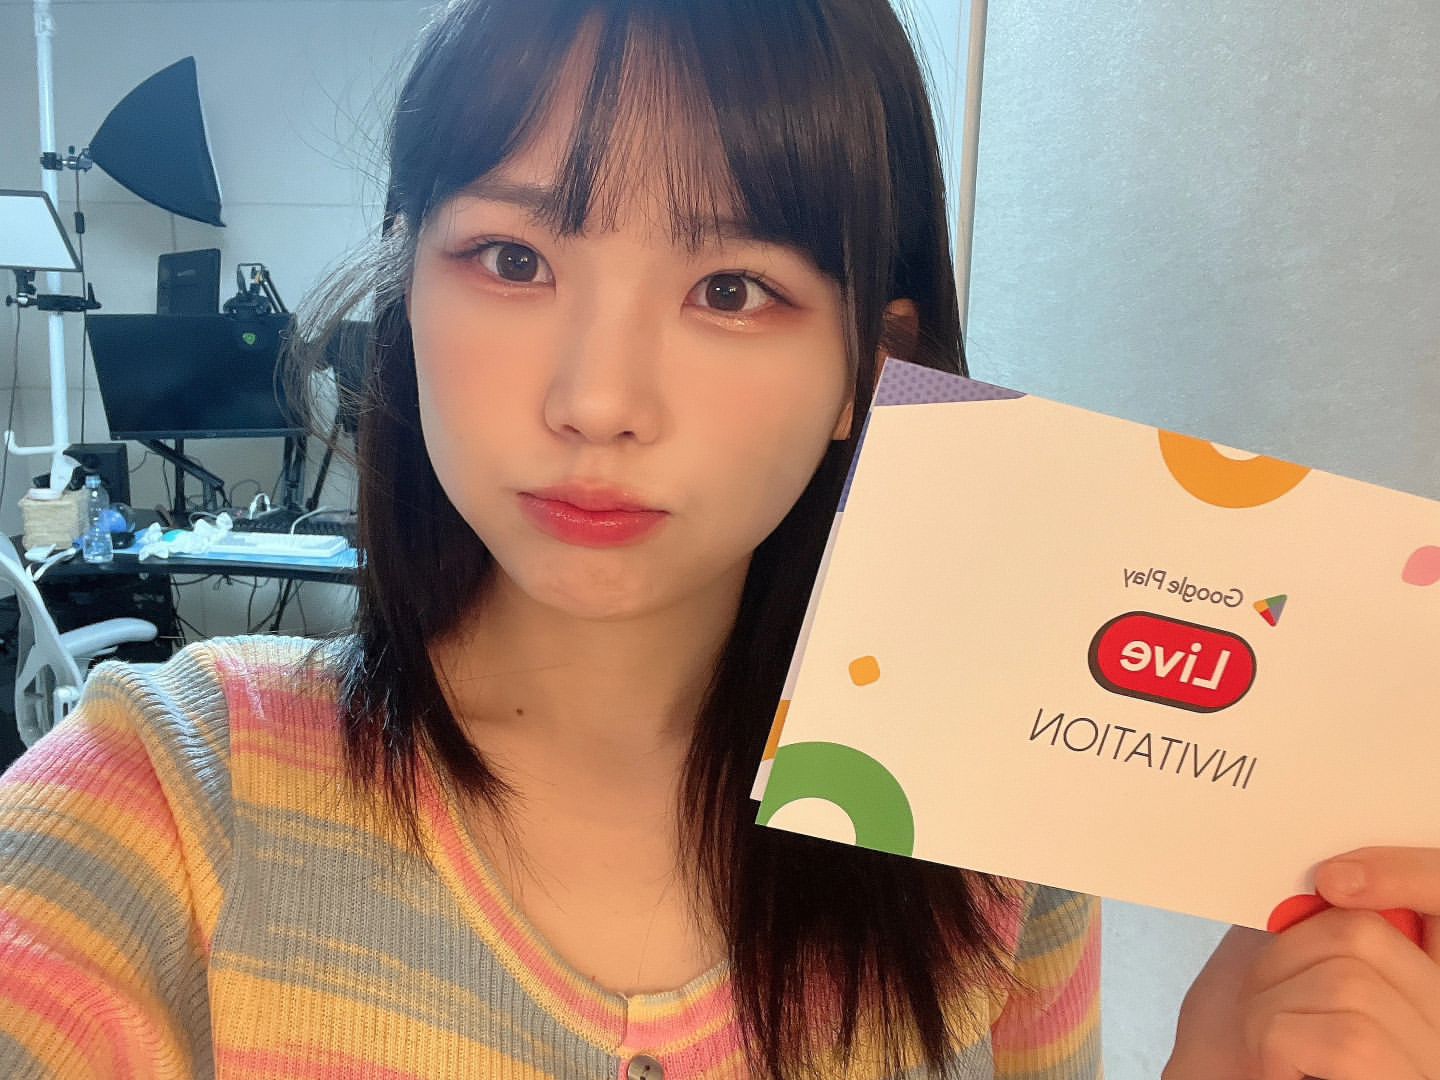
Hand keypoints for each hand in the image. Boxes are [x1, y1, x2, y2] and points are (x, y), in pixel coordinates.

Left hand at [1165, 846, 1439, 1079]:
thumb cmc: (1238, 1062)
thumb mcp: (1275, 980)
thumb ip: (1314, 930)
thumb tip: (1327, 874)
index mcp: (1420, 991)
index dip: (1407, 871)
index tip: (1328, 879)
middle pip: (1367, 935)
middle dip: (1283, 960)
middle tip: (1262, 1013)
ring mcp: (1429, 1062)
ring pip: (1346, 982)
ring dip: (1271, 1012)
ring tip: (1268, 1057)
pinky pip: (1345, 1040)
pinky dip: (1281, 1051)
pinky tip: (1277, 1077)